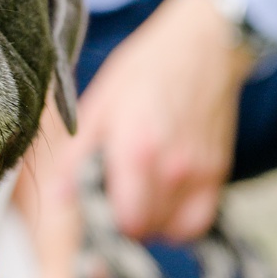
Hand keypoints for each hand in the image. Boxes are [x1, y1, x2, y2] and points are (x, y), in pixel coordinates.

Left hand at [73, 0, 251, 241]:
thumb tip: (56, 197)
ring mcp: (201, 173)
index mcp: (137, 150)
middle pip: (146, 230)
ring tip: (134, 197)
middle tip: (108, 197)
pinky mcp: (220, 171)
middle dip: (122, 224)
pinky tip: (161, 199)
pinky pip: (200, 221)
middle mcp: (174, 168)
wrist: (204, 46)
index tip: (90, 206)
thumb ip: (77, 156)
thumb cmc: (144, 69)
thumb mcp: (99, 105)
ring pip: (174, 231)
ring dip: (151, 224)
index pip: (123, 221)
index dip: (101, 222)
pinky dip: (180, 221)